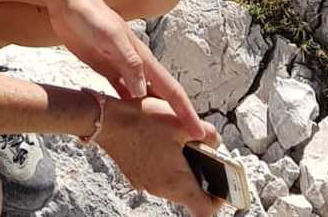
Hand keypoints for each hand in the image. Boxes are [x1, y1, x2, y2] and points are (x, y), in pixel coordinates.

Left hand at [47, 0, 212, 139]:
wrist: (70, 1)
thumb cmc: (91, 15)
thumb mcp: (111, 37)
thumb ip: (129, 62)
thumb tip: (143, 92)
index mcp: (142, 58)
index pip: (170, 88)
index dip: (185, 110)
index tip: (199, 131)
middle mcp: (136, 64)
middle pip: (162, 94)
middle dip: (177, 115)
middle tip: (190, 139)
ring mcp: (122, 66)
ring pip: (145, 95)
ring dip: (155, 112)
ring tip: (164, 133)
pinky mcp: (106, 68)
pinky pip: (123, 92)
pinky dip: (131, 106)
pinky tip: (131, 118)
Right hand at [98, 97, 224, 216]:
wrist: (106, 120)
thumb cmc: (142, 121)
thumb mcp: (182, 121)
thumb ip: (207, 134)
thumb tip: (215, 142)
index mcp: (177, 182)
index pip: (205, 211)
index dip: (218, 201)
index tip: (221, 186)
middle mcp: (162, 190)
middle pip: (189, 195)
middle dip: (198, 175)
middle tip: (199, 153)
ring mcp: (147, 185)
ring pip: (173, 184)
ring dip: (180, 168)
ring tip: (177, 142)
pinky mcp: (137, 176)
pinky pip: (158, 176)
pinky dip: (164, 164)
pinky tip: (159, 142)